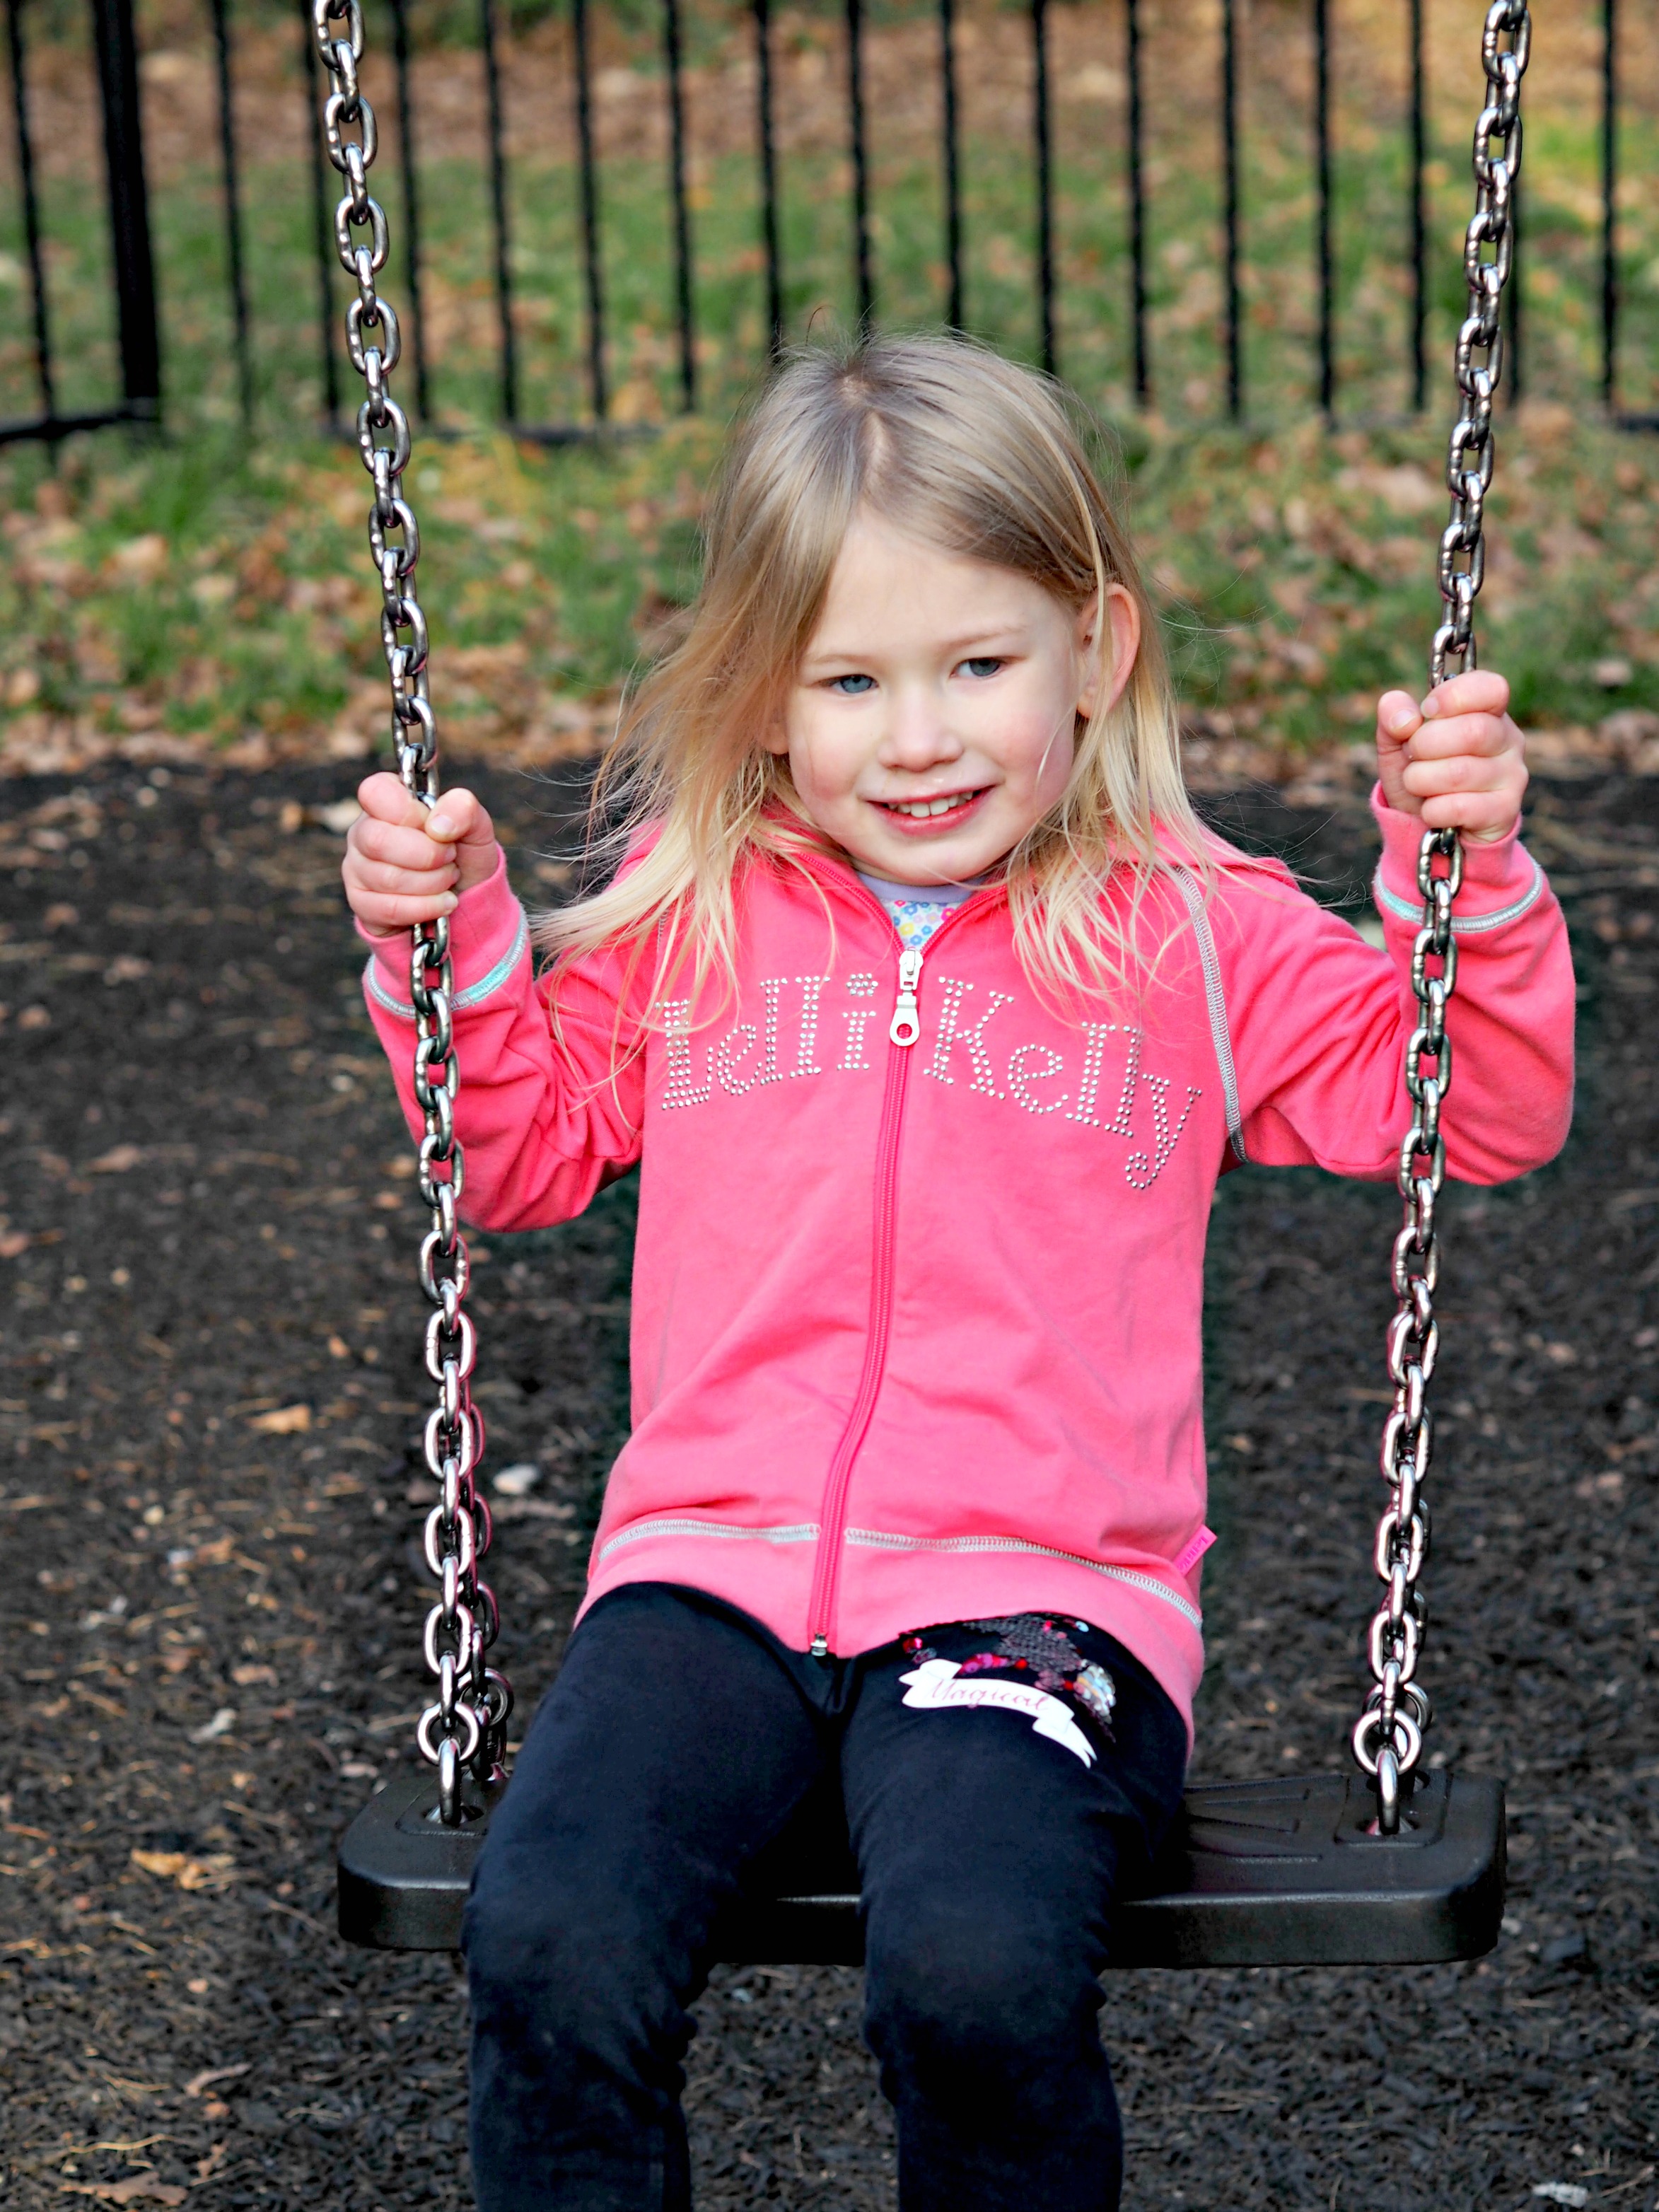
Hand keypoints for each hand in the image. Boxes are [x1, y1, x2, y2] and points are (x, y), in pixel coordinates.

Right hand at [342, 773, 499, 939]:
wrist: (466, 899)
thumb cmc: (463, 854)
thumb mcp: (475, 826)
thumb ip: (463, 809)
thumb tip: (437, 825)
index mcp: (385, 802)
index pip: (375, 791)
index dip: (410, 812)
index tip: (435, 827)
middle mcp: (363, 832)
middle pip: (378, 840)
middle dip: (428, 854)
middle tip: (450, 858)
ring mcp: (357, 868)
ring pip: (387, 878)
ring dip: (433, 882)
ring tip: (449, 879)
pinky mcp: (362, 903)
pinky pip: (389, 908)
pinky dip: (426, 907)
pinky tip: (444, 902)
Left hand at [1374, 670, 1526, 843]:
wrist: (1431, 827)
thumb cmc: (1421, 774)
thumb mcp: (1398, 743)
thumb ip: (1394, 717)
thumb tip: (1404, 719)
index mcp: (1488, 712)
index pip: (1491, 688)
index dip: (1453, 696)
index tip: (1426, 711)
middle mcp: (1508, 740)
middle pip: (1472, 731)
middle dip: (1425, 745)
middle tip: (1413, 755)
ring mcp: (1512, 776)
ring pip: (1460, 772)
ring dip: (1421, 780)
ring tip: (1418, 784)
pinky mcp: (1505, 811)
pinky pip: (1459, 807)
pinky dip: (1431, 810)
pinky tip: (1432, 810)